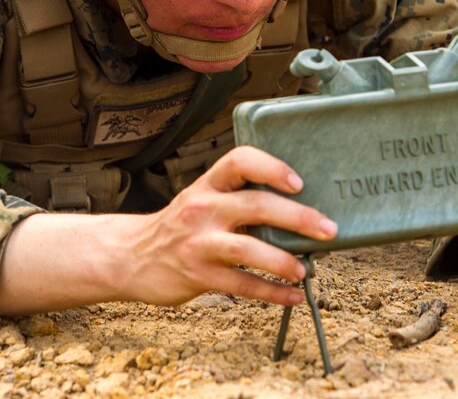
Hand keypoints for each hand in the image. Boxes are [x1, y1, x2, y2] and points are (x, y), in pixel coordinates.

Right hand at [121, 146, 337, 306]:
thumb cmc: (179, 226)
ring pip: (248, 249)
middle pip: (256, 205)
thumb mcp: (201, 200)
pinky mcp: (198, 275)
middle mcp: (203, 208)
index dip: (272, 167)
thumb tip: (297, 212)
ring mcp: (199, 242)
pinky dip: (272, 293)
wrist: (130, 257)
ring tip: (304, 269)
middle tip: (328, 229)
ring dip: (283, 261)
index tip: (298, 182)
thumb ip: (237, 200)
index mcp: (208, 185)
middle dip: (298, 217)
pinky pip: (242, 285)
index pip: (239, 161)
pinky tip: (292, 296)